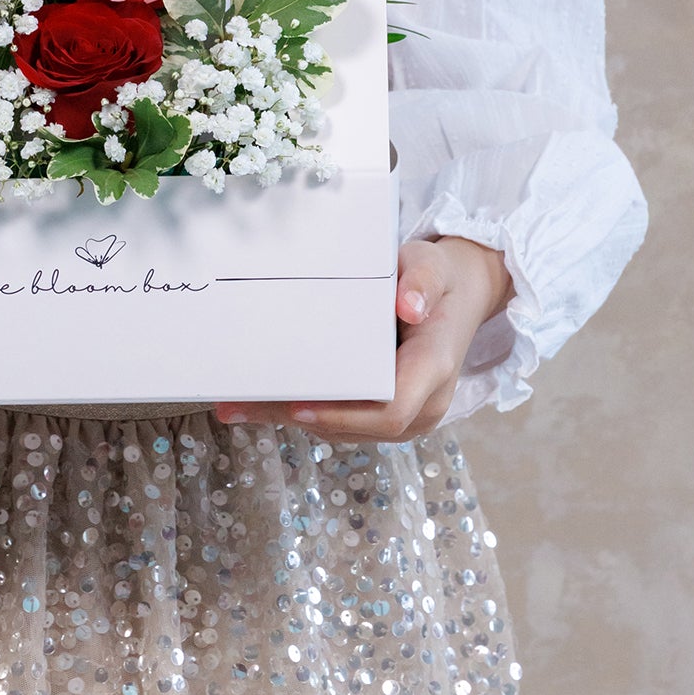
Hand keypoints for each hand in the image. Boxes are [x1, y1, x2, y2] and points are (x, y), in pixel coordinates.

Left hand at [209, 234, 513, 443]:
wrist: (458, 295)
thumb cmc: (440, 279)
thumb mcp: (433, 265)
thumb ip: (423, 280)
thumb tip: (409, 305)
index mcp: (434, 369)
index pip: (391, 409)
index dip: (343, 416)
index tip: (297, 407)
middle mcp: (423, 404)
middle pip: (356, 427)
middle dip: (296, 418)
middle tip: (240, 405)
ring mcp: (405, 415)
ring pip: (342, 429)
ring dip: (288, 419)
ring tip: (235, 405)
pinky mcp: (384, 414)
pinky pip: (341, 421)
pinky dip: (301, 412)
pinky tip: (260, 402)